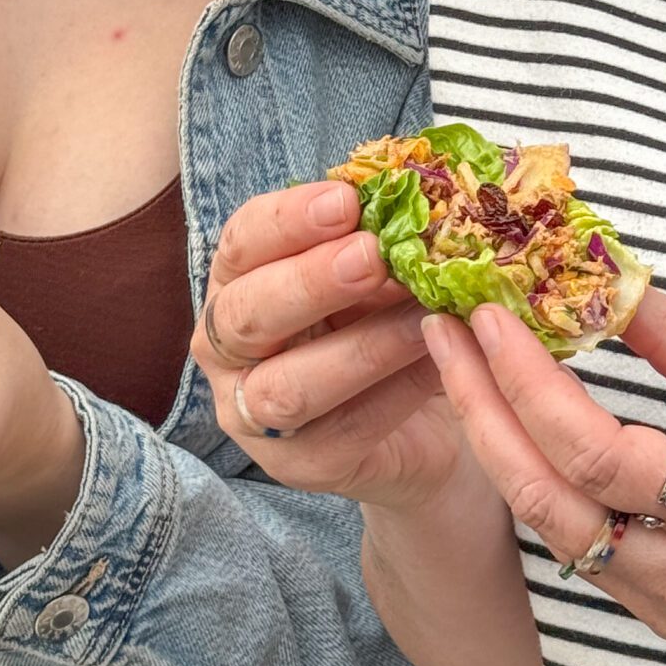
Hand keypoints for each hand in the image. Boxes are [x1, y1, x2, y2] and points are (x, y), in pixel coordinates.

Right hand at [196, 181, 464, 512]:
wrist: (423, 420)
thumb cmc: (385, 321)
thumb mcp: (379, 275)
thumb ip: (381, 243)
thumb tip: (419, 209)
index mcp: (239, 280)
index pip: (242, 242)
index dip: (288, 220)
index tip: (345, 200)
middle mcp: (229, 348)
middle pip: (247, 315)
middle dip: (309, 281)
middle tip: (372, 256)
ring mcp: (254, 414)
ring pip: (285, 387)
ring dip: (359, 348)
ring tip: (421, 318)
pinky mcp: (300, 465)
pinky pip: (341, 432)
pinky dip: (394, 396)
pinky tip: (437, 366)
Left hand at [425, 290, 665, 665]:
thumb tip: (609, 274)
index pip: (593, 451)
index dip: (528, 380)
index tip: (487, 311)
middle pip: (542, 500)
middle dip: (478, 409)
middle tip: (437, 330)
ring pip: (549, 532)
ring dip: (497, 447)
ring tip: (462, 368)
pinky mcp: (664, 622)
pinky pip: (578, 553)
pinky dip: (540, 486)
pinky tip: (516, 427)